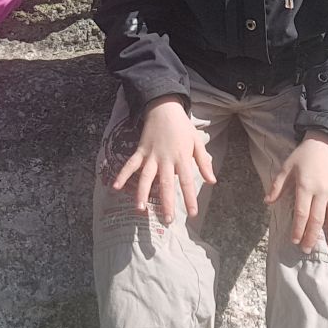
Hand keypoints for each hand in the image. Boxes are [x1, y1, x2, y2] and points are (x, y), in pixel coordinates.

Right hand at [111, 96, 215, 223]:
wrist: (164, 107)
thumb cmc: (182, 126)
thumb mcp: (197, 142)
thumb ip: (203, 162)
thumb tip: (212, 181)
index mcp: (181, 157)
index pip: (187, 181)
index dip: (189, 198)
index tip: (192, 214)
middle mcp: (166, 158)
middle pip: (166, 184)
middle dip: (166, 203)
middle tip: (167, 220)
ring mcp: (151, 155)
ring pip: (146, 177)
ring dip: (142, 193)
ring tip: (140, 209)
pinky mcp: (140, 151)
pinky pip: (130, 164)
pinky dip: (122, 175)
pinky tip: (115, 187)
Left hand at [264, 132, 327, 253]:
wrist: (327, 141)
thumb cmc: (304, 155)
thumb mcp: (287, 166)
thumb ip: (277, 186)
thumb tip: (267, 202)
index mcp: (305, 186)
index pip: (302, 213)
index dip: (298, 229)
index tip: (294, 241)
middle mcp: (322, 191)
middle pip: (318, 219)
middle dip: (312, 236)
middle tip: (307, 250)